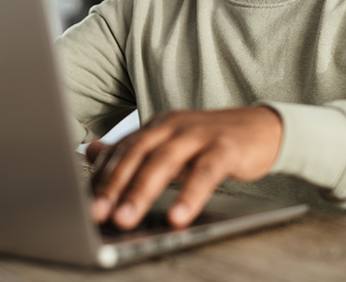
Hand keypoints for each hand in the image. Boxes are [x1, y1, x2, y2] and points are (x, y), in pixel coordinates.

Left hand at [86, 106, 281, 229]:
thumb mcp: (170, 143)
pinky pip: (205, 172)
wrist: (263, 128)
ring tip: (126, 219)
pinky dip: (189, 195)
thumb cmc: (212, 141)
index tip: (82, 200)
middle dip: (114, 184)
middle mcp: (174, 125)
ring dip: (142, 191)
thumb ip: (134, 148)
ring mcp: (200, 134)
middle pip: (137, 152)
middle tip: (96, 213)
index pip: (122, 148)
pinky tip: (178, 217)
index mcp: (158, 125)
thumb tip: (91, 151)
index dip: (101, 174)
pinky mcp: (226, 147)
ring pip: (165, 161)